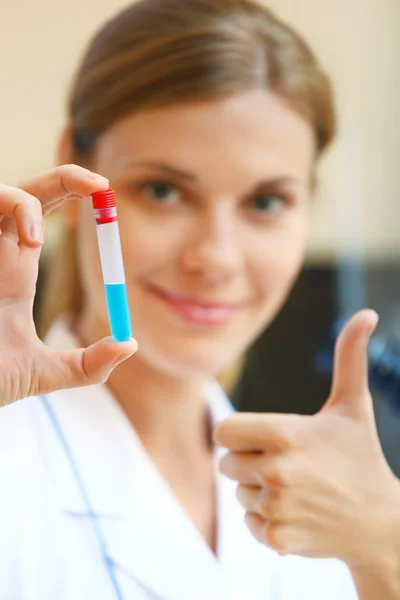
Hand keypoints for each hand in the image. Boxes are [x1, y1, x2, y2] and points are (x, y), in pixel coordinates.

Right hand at [0, 165, 136, 406]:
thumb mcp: (42, 372)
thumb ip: (87, 363)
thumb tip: (129, 344)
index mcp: (14, 269)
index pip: (43, 212)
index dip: (72, 192)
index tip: (108, 195)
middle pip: (28, 192)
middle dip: (65, 178)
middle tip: (102, 187)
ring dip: (21, 201)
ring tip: (35, 239)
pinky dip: (6, 212)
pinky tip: (25, 243)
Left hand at [215, 310, 399, 569]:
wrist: (380, 523)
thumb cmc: (361, 457)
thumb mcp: (354, 406)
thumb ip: (350, 357)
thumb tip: (367, 314)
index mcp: (286, 434)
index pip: (223, 431)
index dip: (238, 435)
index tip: (261, 438)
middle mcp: (277, 471)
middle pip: (226, 463)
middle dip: (248, 462)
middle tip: (287, 465)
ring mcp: (277, 507)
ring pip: (239, 493)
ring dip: (259, 491)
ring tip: (297, 489)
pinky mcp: (276, 538)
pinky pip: (249, 522)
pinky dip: (266, 519)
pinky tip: (297, 513)